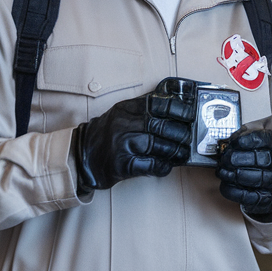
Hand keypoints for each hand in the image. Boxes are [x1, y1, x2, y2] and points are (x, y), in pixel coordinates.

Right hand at [72, 77, 195, 190]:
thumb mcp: (123, 114)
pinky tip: (166, 166)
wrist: (81, 156)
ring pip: (158, 145)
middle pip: (161, 126)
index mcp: (126, 109)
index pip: (158, 104)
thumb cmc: (108, 134)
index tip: (190, 116)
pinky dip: (162, 166)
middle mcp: (123, 124)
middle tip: (189, 139)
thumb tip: (178, 106)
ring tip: (182, 154)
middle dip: (181, 134)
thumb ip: (145, 109)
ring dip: (175, 151)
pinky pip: (150, 165)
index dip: (179, 109)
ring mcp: (121, 144)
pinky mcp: (122, 164)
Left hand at [217, 128, 271, 221]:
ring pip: (249, 177)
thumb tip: (229, 139)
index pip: (259, 139)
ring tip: (222, 171)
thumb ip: (245, 136)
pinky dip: (230, 189)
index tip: (232, 143)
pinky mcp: (263, 199)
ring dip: (229, 174)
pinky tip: (225, 184)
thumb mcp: (260, 144)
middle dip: (233, 158)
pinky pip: (244, 195)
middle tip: (224, 159)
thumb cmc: (264, 164)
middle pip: (254, 158)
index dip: (241, 141)